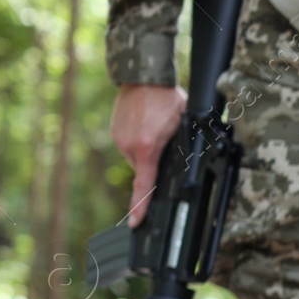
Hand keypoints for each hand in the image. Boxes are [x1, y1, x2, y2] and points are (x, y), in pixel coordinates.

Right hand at [111, 84, 186, 226]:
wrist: (143, 77)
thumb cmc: (167, 99)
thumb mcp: (183, 125)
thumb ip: (178, 149)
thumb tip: (181, 170)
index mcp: (147, 148)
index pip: (144, 185)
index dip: (141, 206)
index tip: (136, 222)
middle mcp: (129, 146)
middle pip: (145, 170)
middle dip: (156, 164)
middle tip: (167, 144)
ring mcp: (119, 139)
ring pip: (138, 158)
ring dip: (149, 151)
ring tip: (157, 129)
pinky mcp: (115, 132)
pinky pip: (130, 146)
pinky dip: (140, 142)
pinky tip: (147, 126)